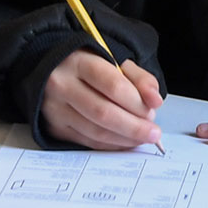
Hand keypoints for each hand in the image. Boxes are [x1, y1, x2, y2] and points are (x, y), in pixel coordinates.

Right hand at [42, 52, 164, 149]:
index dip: (136, 102)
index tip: (152, 111)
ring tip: (142, 138)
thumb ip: (139, 79)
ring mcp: (55, 109)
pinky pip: (87, 141)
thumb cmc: (88, 66)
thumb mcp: (115, 62)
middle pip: (103, 112)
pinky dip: (110, 145)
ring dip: (124, 139)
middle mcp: (62, 85)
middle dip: (134, 127)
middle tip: (153, 133)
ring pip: (95, 131)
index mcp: (79, 62)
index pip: (112, 85)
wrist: (52, 72)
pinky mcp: (54, 127)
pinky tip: (124, 142)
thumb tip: (155, 101)